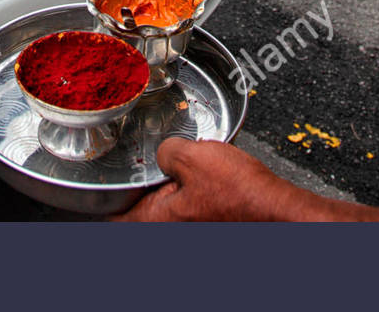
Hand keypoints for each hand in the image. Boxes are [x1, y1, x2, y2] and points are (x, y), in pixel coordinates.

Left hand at [113, 138, 302, 221]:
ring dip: (168, 188)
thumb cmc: (239, 192)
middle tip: (141, 168)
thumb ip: (167, 151)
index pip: (117, 220)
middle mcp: (173, 228)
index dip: (105, 201)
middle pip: (141, 212)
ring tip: (175, 165)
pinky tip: (201, 173)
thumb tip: (164, 151)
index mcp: (159, 218)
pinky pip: (188, 207)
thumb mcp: (193, 156)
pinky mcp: (210, 222)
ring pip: (167, 208)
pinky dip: (189, 191)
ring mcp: (192, 228)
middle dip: (140, 190)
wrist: (275, 208)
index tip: (103, 186)